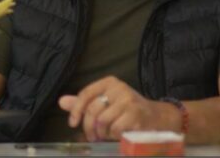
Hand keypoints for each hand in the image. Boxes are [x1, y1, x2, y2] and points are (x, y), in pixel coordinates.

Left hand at [58, 76, 177, 141]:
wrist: (158, 117)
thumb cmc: (127, 109)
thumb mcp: (106, 102)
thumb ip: (85, 102)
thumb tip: (61, 102)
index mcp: (109, 82)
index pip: (85, 94)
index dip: (76, 110)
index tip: (73, 124)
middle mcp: (119, 88)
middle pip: (92, 110)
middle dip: (89, 127)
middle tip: (92, 136)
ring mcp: (128, 101)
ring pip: (102, 121)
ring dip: (102, 133)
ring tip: (106, 135)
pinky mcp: (136, 115)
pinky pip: (115, 129)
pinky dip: (114, 136)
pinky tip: (118, 136)